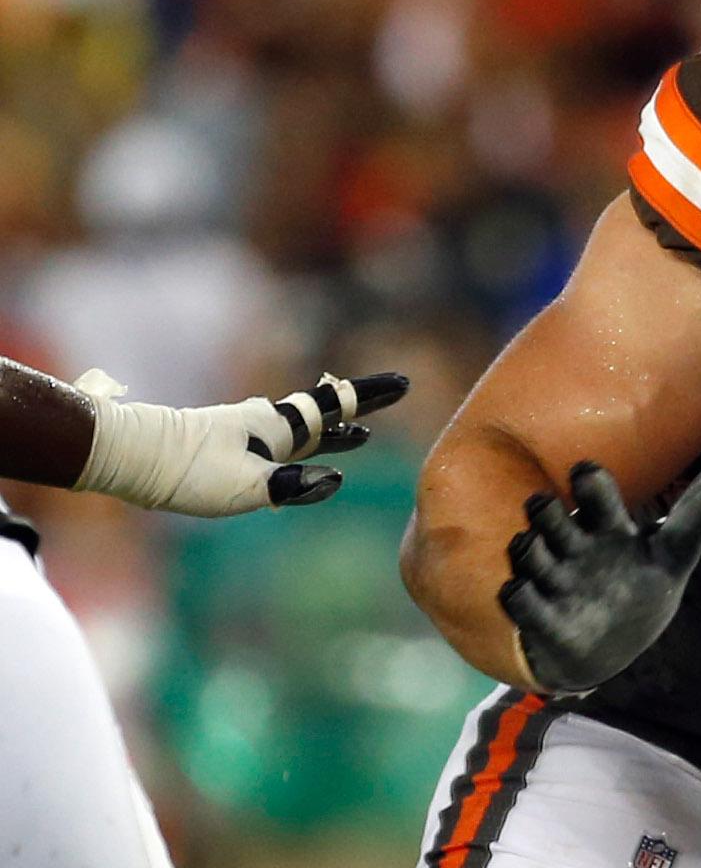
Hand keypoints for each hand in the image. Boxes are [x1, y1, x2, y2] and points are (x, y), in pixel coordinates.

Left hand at [72, 369, 408, 515]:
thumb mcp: (248, 486)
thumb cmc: (190, 471)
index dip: (368, 397)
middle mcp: (265, 424)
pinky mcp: (227, 447)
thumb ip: (295, 484)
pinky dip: (303, 446)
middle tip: (389, 399)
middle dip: (357, 411)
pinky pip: (280, 443)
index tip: (402, 382)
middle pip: (322, 416)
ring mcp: (245, 433)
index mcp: (276, 427)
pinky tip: (298, 458)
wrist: (131, 455)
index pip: (333, 407)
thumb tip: (338, 479)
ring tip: (356, 435)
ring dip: (331, 432)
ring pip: (300, 430)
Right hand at [500, 462, 700, 693]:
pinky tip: (521, 589)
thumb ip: (695, 519)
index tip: (585, 472)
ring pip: (527, 550)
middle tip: (549, 508)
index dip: (589, 479)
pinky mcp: (541, 618)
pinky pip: (517, 599)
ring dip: (527, 547)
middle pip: (548, 514)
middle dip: (546, 509)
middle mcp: (575, 548)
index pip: (594, 492)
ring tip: (531, 545)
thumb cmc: (636, 588)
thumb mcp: (671, 556)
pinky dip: (517, 594)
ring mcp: (554, 581)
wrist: (607, 648)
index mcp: (607, 528)